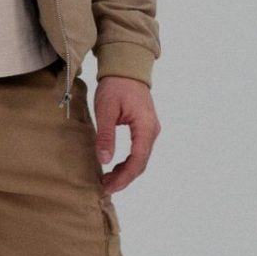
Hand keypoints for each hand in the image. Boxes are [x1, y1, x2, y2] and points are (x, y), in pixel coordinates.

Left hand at [92, 76, 159, 192]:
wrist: (126, 68)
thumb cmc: (115, 86)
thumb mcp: (106, 110)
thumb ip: (106, 136)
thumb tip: (104, 160)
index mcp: (145, 127)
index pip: (138, 160)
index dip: (123, 177)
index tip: (107, 187)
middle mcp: (152, 131)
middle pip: (141, 163)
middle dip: (124, 178)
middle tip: (104, 187)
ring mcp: (150, 130)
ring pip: (140, 159)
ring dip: (125, 172)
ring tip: (107, 179)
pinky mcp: (145, 129)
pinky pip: (139, 151)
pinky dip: (127, 162)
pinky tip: (114, 167)